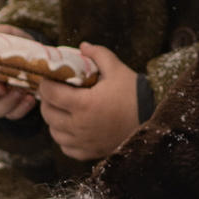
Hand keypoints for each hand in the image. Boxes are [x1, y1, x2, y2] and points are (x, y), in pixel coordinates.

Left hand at [34, 44, 141, 161]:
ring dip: (54, 120)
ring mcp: (84, 142)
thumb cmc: (133, 92)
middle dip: (48, 100)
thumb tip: (82, 46)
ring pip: (54, 133)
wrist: (153, 117)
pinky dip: (64, 138)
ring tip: (62, 109)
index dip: (46, 83)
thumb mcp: (116, 69)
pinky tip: (72, 127)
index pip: (50, 93)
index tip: (50, 78)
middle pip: (48, 114)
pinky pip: (66, 148)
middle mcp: (80, 126)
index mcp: (83, 104)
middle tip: (55, 92)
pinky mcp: (90, 152)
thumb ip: (98, 54)